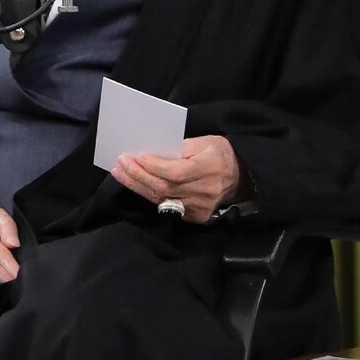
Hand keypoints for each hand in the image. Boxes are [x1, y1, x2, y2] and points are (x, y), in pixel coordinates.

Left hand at [110, 135, 242, 224]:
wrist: (239, 176)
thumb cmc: (217, 154)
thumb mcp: (203, 142)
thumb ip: (178, 148)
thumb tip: (150, 152)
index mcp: (211, 167)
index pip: (177, 172)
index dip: (154, 166)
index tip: (136, 157)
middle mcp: (206, 191)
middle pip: (165, 187)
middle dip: (138, 176)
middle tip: (120, 164)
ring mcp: (201, 207)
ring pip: (162, 199)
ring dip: (138, 186)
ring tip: (121, 173)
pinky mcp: (196, 217)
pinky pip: (167, 207)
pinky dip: (150, 195)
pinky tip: (137, 185)